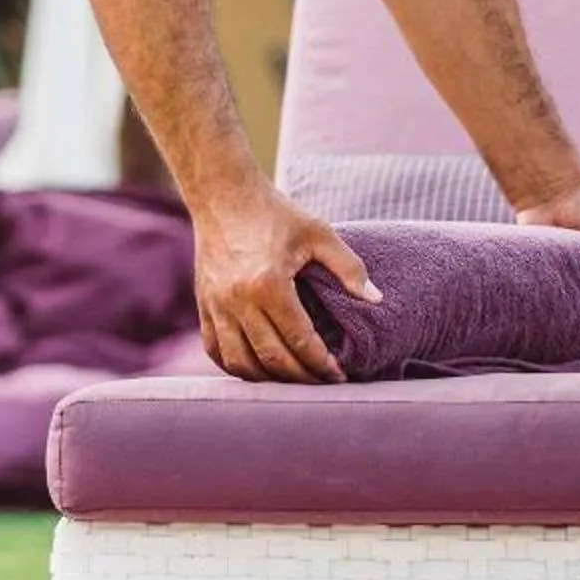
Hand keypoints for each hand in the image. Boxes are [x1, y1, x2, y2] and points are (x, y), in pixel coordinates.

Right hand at [193, 188, 379, 382]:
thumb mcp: (319, 233)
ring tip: (295, 380)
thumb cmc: (276, 213)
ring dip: (269, 380)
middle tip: (323, 383)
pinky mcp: (203, 306)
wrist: (223, 195)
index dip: (321, 364)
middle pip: (271, 358)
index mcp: (269, 284)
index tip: (339, 376)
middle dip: (301, 378)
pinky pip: (216, 350)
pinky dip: (237, 367)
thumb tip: (376, 300)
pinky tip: (260, 369)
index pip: (299, 340)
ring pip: (240, 363)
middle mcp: (238, 301)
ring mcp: (215, 306)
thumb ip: (350, 268)